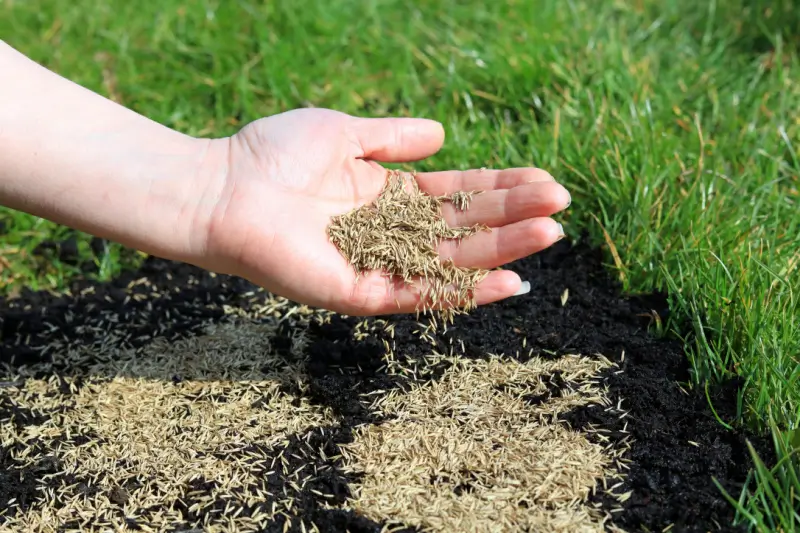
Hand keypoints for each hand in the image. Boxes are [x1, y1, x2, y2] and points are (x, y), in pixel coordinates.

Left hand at [197, 108, 570, 315]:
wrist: (220, 188)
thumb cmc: (272, 154)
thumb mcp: (343, 132)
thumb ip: (392, 138)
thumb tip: (443, 135)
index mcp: (387, 197)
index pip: (457, 194)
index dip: (499, 187)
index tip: (543, 181)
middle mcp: (388, 234)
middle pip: (463, 228)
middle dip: (512, 216)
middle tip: (561, 207)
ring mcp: (377, 265)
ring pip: (451, 261)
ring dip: (502, 250)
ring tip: (549, 234)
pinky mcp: (360, 292)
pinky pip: (420, 294)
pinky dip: (464, 289)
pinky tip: (507, 278)